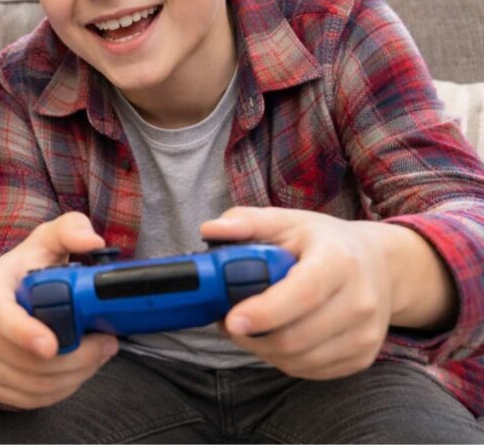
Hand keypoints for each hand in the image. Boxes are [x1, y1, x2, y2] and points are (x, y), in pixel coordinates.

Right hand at [0, 212, 119, 409]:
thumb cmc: (23, 273)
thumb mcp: (44, 244)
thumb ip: (69, 230)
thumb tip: (92, 240)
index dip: (24, 332)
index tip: (52, 345)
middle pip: (26, 359)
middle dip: (76, 356)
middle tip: (105, 343)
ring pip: (34, 383)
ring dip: (76, 374)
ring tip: (97, 353)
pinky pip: (31, 399)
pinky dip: (62, 389)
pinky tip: (77, 370)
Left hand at [201, 206, 455, 379]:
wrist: (381, 267)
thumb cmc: (325, 242)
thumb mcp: (288, 222)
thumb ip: (247, 223)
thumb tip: (210, 231)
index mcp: (340, 261)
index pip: (303, 294)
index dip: (265, 312)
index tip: (231, 318)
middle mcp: (360, 301)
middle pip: (296, 336)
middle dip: (252, 336)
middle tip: (227, 321)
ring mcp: (365, 335)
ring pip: (299, 359)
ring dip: (262, 349)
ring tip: (247, 328)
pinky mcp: (362, 358)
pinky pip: (310, 371)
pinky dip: (282, 359)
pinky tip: (272, 337)